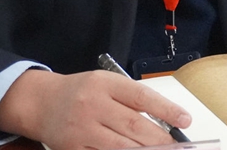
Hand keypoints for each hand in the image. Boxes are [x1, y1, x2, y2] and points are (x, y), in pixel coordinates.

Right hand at [0, 68, 191, 149]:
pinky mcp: (73, 149)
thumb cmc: (81, 91)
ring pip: (121, 147)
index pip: (141, 96)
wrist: (42, 102)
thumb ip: (128, 99)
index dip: (166, 109)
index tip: (185, 120)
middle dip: (160, 140)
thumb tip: (162, 121)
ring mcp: (82, 129)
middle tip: (178, 147)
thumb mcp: (104, 83)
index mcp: (105, 83)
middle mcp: (94, 104)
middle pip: (134, 125)